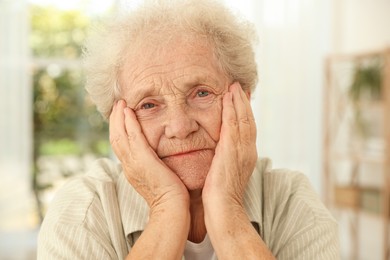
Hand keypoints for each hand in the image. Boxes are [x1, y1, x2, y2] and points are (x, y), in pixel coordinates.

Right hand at [109, 100, 188, 208]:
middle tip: (118, 105)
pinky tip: (129, 111)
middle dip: (115, 120)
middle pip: (115, 138)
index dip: (118, 129)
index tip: (121, 116)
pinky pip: (132, 137)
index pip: (120, 145)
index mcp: (131, 169)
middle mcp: (128, 165)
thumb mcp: (158, 176)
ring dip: (119, 117)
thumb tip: (159, 158)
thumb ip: (154, 165)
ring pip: (119, 135)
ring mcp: (133, 163)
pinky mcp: (143, 160)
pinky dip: (129, 123)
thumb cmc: (170, 195)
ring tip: (121, 103)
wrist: (172, 207)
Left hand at [203, 82, 256, 207]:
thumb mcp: (225, 172)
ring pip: (243, 119)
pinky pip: (233, 125)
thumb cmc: (221, 195)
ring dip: (238, 101)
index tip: (240, 97)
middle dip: (243, 101)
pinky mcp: (231, 151)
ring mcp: (242, 150)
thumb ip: (225, 158)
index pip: (248, 128)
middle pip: (249, 119)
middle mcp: (248, 150)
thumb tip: (220, 151)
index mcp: (246, 155)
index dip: (245, 111)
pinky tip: (227, 98)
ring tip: (234, 86)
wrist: (223, 209)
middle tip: (239, 85)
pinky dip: (231, 110)